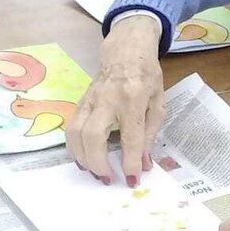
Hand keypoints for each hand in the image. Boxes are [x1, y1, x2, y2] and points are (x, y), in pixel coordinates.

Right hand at [66, 13, 163, 182]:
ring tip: (94, 173)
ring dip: (82, 158)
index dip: (130, 161)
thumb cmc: (146, 76)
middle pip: (93, 135)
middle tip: (107, 179)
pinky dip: (73, 148)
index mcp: (133, 98)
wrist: (126, 50)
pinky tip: (82, 159)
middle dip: (98, 162)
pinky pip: (71, 128)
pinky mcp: (80, 102)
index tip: (131, 180)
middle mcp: (108, 99)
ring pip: (76, 133)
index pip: (130, 136)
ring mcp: (90, 100)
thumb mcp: (158, 103)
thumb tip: (142, 164)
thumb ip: (150, 134)